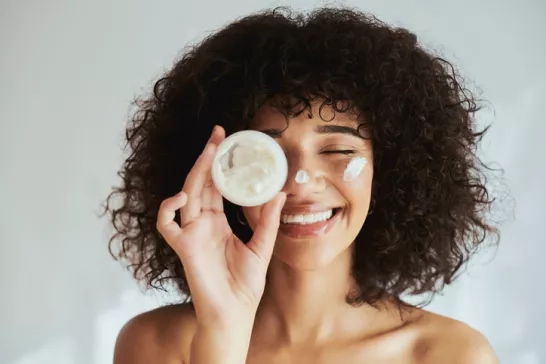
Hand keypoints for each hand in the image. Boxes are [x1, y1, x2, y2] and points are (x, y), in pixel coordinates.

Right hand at [156, 125, 285, 326]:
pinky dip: (168, 208)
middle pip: (200, 184)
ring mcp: (191, 233)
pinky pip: (166, 224)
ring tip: (209, 152)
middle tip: (217, 135)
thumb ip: (267, 221)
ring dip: (195, 172)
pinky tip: (183, 195)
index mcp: (218, 222)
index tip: (228, 143)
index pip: (216, 187)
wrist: (234, 312)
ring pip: (186, 195)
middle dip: (207, 158)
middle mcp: (202, 223)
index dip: (219, 165)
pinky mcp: (184, 247)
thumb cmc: (245, 285)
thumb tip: (280, 194)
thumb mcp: (262, 247)